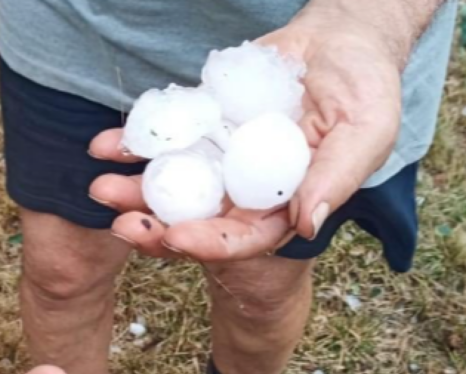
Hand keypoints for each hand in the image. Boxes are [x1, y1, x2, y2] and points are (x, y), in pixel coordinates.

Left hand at [89, 6, 403, 262]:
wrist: (342, 39)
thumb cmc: (366, 89)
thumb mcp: (365, 132)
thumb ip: (335, 179)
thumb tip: (305, 225)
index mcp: (283, 206)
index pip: (243, 238)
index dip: (208, 243)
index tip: (174, 236)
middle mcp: (245, 190)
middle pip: (196, 220)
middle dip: (155, 226)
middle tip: (119, 222)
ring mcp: (220, 158)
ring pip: (171, 183)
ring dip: (133, 190)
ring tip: (99, 186)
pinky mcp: (202, 124)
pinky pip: (164, 137)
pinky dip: (132, 142)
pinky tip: (103, 145)